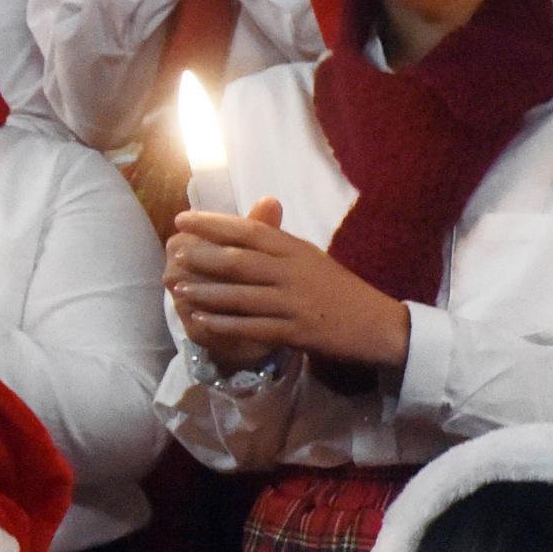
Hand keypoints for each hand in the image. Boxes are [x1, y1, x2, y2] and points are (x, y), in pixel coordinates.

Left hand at [168, 198, 412, 371]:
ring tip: (178, 285)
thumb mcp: (312, 258)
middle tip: (174, 251)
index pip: (249, 230)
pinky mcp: (296, 332)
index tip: (184, 219)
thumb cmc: (341, 290)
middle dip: (203, 255)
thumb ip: (281, 242)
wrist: (378, 325)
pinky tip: (201, 322)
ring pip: (241, 294)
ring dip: (206, 290)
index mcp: (296, 249)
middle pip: (239, 260)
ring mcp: (294, 303)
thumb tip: (253, 219)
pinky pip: (252, 327)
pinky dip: (224, 324)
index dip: (213, 223)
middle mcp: (293, 272)